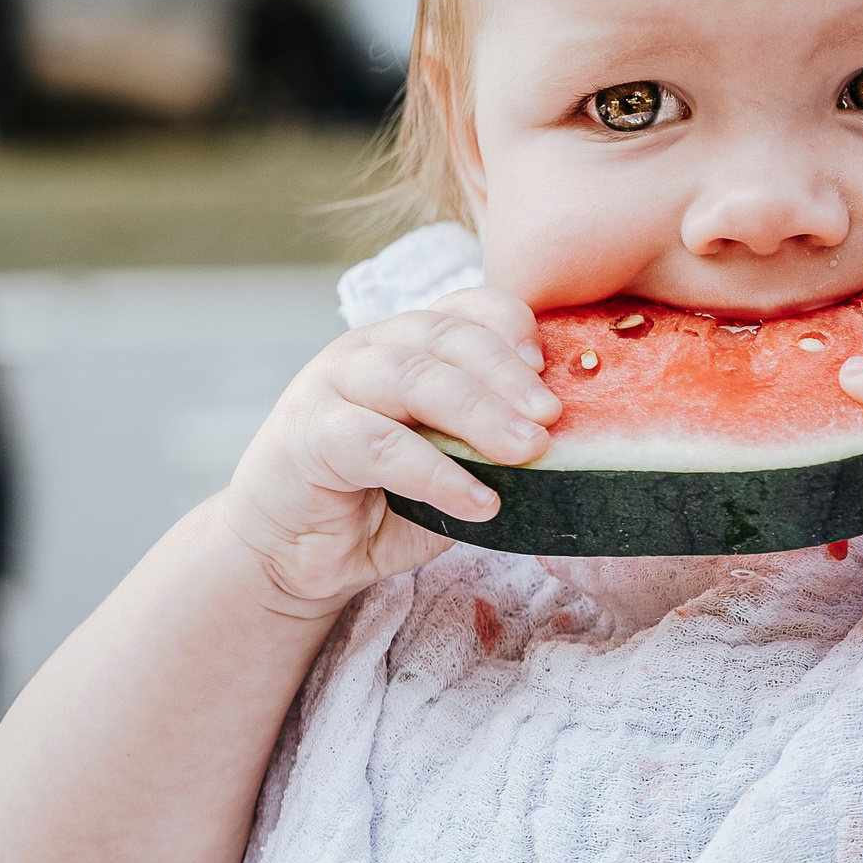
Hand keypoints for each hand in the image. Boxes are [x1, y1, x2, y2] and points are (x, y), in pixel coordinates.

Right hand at [218, 289, 559, 612]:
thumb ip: (494, 443)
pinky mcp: (307, 436)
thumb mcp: (454, 464)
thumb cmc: (385, 502)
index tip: (550, 365)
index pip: (465, 309)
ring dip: (479, 414)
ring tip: (530, 452)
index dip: (510, 326)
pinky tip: (481, 501)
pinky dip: (437, 472)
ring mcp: (331, 385)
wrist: (296, 554)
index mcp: (408, 342)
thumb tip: (566, 442)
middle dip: (506, 375)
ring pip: (413, 379)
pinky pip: (380, 445)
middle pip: (445, 338)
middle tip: (551, 417)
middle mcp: (368, 350)